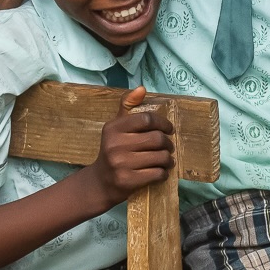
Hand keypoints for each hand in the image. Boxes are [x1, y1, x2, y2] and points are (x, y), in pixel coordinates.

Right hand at [87, 87, 174, 206]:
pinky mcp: (127, 181)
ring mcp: (121, 164)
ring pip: (160, 157)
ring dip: (168, 159)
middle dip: (168, 143)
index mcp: (113, 128)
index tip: (169, 129)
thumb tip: (141, 88)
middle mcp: (115, 144)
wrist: (100, 182)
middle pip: (156, 139)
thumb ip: (128, 106)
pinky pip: (157, 174)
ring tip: (167, 160)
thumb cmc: (113, 150)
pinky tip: (161, 172)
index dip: (163, 123)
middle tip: (168, 147)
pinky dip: (163, 173)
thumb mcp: (116, 127)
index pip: (146, 119)